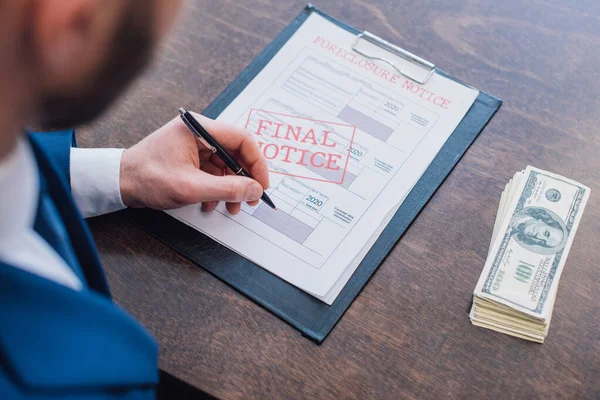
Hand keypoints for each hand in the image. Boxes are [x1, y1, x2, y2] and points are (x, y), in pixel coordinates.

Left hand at [120, 113, 268, 214]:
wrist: (119, 183)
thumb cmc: (147, 178)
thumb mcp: (191, 187)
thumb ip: (227, 189)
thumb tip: (254, 189)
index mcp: (199, 128)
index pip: (242, 139)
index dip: (256, 163)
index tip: (261, 184)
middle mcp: (199, 132)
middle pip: (236, 152)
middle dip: (244, 179)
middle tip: (249, 199)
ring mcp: (194, 145)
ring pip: (226, 164)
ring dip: (231, 187)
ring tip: (231, 207)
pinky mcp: (190, 157)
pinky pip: (214, 171)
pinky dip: (218, 188)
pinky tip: (213, 202)